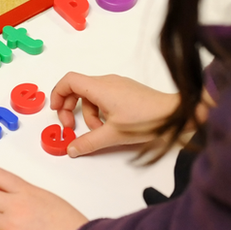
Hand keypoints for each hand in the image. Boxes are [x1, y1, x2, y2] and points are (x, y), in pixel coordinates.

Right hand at [50, 72, 178, 156]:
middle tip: (71, 127)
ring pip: (92, 96)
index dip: (57, 94)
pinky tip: (110, 126)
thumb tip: (71, 148)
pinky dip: (100, 111)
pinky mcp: (126, 91)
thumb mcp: (113, 135)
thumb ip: (88, 142)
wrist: (175, 115)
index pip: (69, 80)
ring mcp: (118, 85)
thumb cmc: (147, 120)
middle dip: (70, 108)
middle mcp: (107, 82)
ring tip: (99, 131)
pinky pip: (104, 97)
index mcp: (101, 87)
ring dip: (88, 114)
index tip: (56, 111)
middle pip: (78, 88)